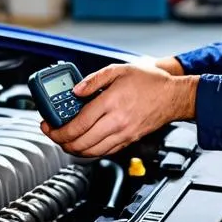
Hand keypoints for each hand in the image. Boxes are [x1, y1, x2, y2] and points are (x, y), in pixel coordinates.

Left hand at [42, 63, 198, 156]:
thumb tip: (75, 91)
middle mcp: (116, 123)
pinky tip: (83, 143)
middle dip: (61, 141)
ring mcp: (124, 134)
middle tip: (53, 133)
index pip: (77, 125)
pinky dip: (90, 151)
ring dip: (74, 149)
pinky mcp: (129, 140)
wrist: (173, 97)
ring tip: (65, 139)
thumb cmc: (149, 82)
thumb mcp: (118, 70)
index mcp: (110, 103)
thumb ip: (94, 80)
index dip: (57, 129)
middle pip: (81, 143)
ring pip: (92, 152)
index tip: (48, 125)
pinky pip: (105, 152)